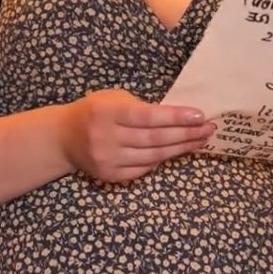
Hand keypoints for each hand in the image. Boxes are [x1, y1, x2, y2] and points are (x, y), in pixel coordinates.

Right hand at [59, 89, 213, 182]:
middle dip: (185, 134)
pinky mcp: (110, 175)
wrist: (64, 137)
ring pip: (153, 156)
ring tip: (200, 141)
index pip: (148, 117)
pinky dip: (162, 160)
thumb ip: (140, 108)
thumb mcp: (114, 99)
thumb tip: (179, 117)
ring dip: (180, 148)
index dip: (176, 118)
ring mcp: (108, 159)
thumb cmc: (95, 110)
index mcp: (107, 112)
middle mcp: (106, 137)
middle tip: (208, 130)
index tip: (200, 116)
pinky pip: (144, 169)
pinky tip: (177, 151)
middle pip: (155, 139)